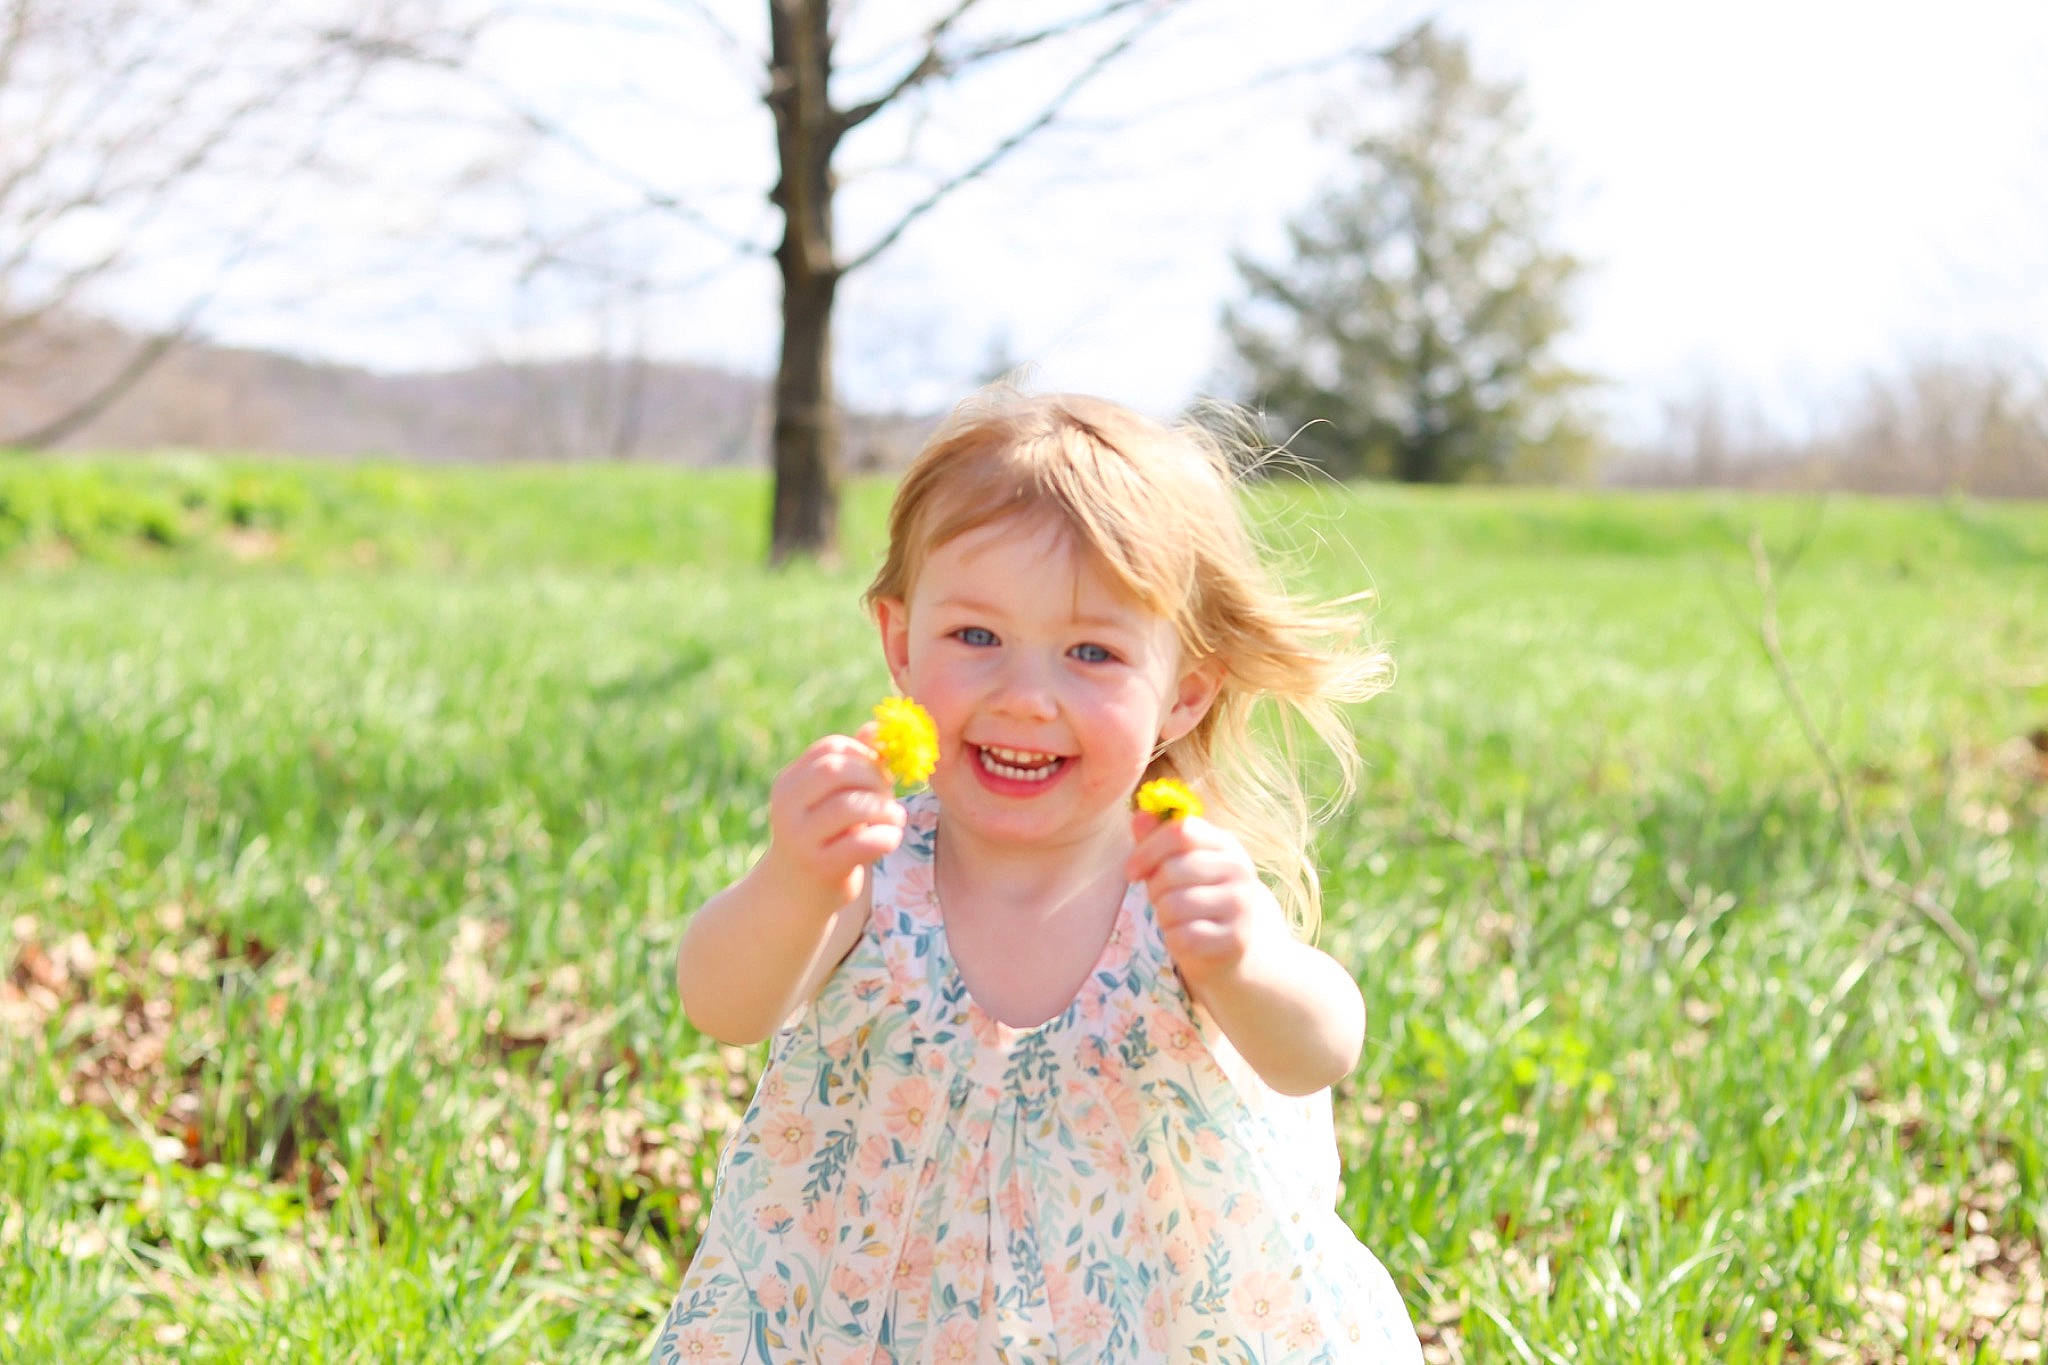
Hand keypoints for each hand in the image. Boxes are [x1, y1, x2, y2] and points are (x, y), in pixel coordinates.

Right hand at [761, 722, 906, 911]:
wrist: (795, 896)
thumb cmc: (825, 839)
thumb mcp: (833, 800)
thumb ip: (854, 765)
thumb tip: (876, 727)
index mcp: (790, 782)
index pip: (830, 748)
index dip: (864, 754)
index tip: (879, 773)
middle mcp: (787, 806)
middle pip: (836, 771)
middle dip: (874, 779)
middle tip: (889, 796)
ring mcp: (799, 837)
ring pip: (849, 806)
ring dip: (884, 809)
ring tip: (895, 819)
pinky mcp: (818, 867)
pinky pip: (861, 843)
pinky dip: (885, 837)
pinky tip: (890, 839)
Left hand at [1126, 810, 1290, 987]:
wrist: (1226, 942)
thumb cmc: (1193, 894)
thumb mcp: (1175, 862)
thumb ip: (1156, 838)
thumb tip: (1139, 816)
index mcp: (1225, 843)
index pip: (1181, 831)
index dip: (1147, 850)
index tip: (1130, 871)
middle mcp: (1240, 869)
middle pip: (1172, 870)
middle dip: (1154, 888)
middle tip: (1161, 899)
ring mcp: (1241, 904)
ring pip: (1173, 905)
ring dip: (1163, 915)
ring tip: (1176, 917)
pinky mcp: (1236, 938)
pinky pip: (1183, 936)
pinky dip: (1174, 938)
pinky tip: (1186, 935)